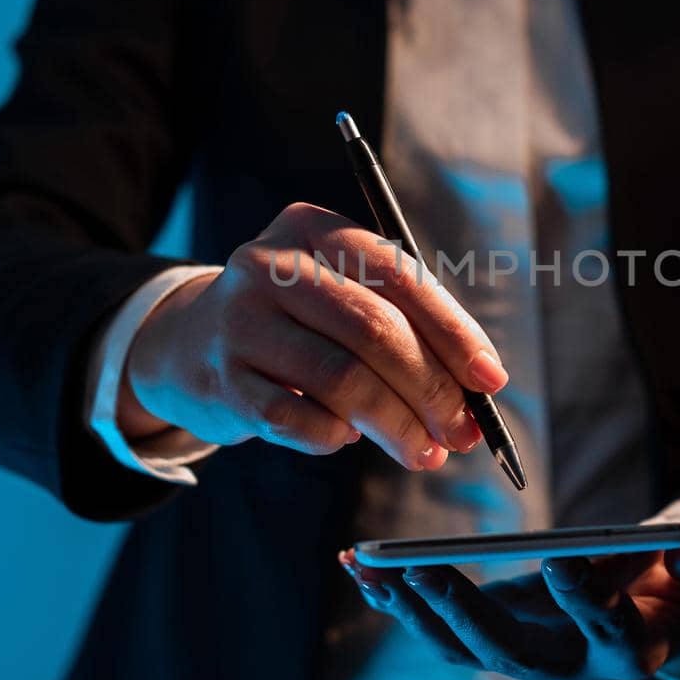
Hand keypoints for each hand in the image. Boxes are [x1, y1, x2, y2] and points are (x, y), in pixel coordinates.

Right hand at [119, 202, 508, 469]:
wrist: (189, 343)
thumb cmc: (296, 320)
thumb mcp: (341, 295)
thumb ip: (405, 326)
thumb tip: (478, 389)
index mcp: (312, 228)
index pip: (399, 274)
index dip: (453, 331)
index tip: (490, 380)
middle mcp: (270, 264)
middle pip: (373, 329)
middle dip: (431, 389)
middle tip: (462, 432)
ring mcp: (239, 321)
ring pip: (340, 379)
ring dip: (396, 425)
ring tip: (424, 451)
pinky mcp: (222, 380)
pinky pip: (296, 420)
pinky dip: (336, 436)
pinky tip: (349, 437)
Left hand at [338, 523, 679, 679]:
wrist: (669, 610)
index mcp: (631, 648)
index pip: (605, 628)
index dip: (585, 598)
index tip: (560, 559)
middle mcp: (572, 663)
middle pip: (510, 652)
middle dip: (461, 612)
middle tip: (421, 568)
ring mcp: (530, 652)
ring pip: (461, 646)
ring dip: (410, 608)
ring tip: (368, 565)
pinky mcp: (500, 633)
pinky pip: (443, 626)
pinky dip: (401, 596)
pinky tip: (364, 565)